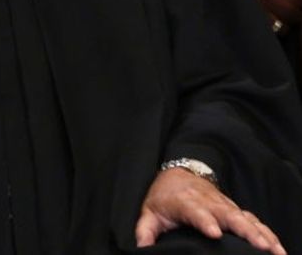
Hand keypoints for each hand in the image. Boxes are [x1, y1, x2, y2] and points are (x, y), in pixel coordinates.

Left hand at [135, 167, 283, 253]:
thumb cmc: (165, 196)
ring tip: (274, 250)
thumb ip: (146, 230)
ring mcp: (225, 206)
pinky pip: (254, 222)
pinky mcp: (235, 210)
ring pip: (246, 218)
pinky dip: (267, 233)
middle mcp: (210, 203)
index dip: (205, 221)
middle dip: (245, 230)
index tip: (214, 233)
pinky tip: (277, 247)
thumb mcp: (150, 211)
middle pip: (229, 215)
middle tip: (259, 246)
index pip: (196, 211)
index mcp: (186, 202)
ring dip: (261, 233)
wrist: (180, 172)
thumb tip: (142, 249)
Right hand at [236, 0, 301, 29]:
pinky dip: (258, 31)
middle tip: (283, 18)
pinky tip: (255, 25)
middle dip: (285, 24)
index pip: (290, 12)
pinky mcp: (234, 24)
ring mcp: (244, 18)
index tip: (296, 12)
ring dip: (271, 29)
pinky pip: (252, 33)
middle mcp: (257, 9)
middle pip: (281, 27)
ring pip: (267, 32)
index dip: (297, 14)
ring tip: (268, 21)